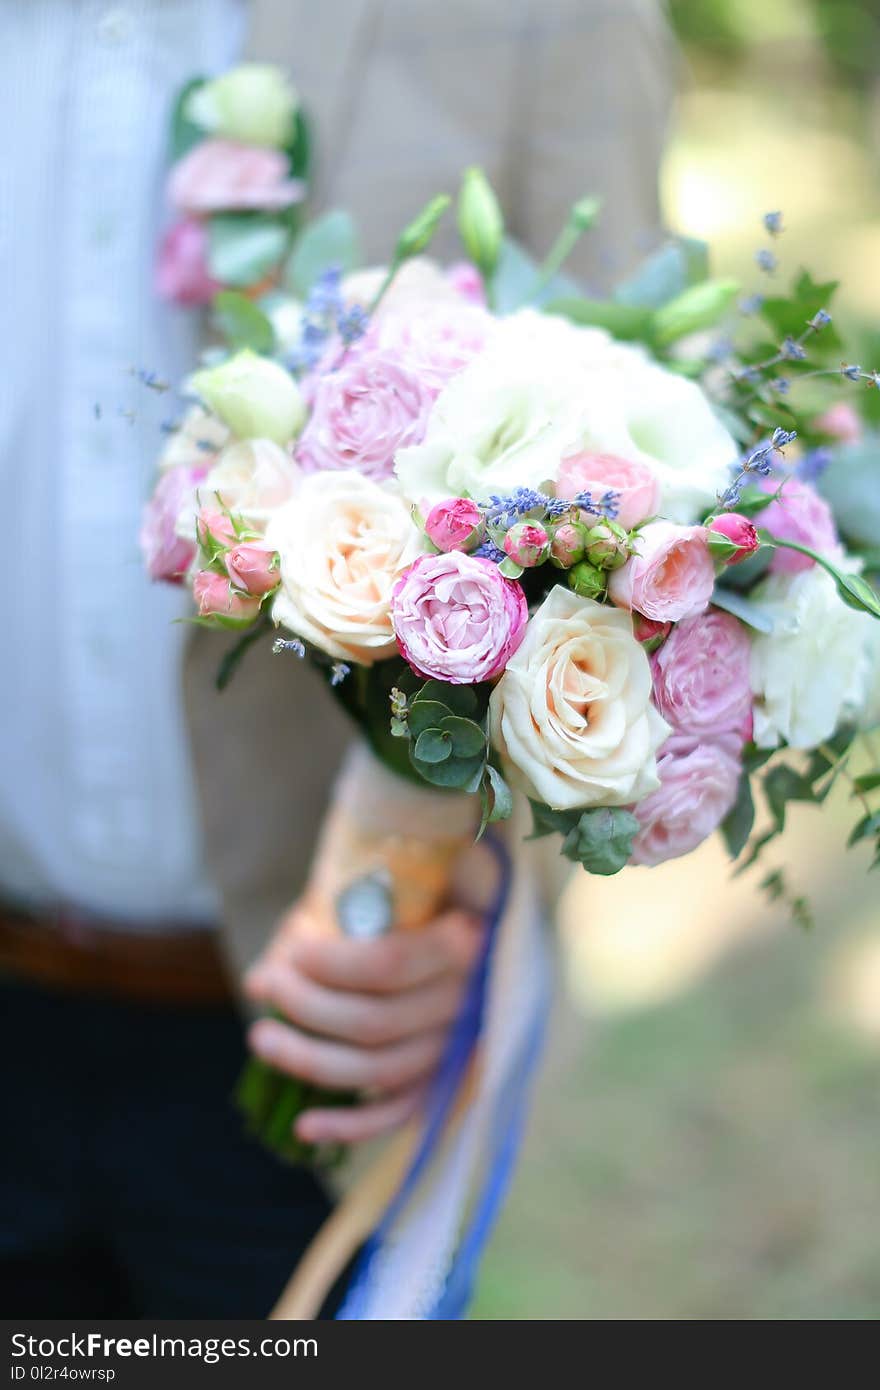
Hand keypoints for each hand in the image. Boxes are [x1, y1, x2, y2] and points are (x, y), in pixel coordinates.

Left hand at [243, 900, 481, 1145]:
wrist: (463, 921)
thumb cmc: (407, 903)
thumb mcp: (376, 896)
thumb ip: (322, 928)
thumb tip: (258, 982)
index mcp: (464, 942)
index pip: (389, 964)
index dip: (332, 965)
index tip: (294, 954)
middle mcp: (466, 1001)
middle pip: (376, 1022)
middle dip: (307, 1007)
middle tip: (266, 987)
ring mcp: (455, 1047)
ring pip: (381, 1071)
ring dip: (311, 1061)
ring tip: (260, 1039)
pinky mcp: (440, 1080)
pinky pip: (397, 1113)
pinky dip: (350, 1126)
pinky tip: (303, 1125)